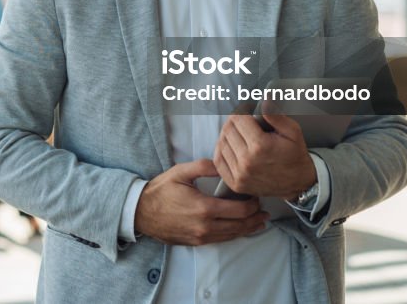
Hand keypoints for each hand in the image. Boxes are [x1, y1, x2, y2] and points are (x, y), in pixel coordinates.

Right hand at [134, 159, 268, 245]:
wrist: (141, 212)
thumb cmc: (160, 191)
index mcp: (205, 208)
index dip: (253, 204)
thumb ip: (204, 166)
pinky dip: (234, 234)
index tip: (256, 196)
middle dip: (256, 218)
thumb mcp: (181, 172)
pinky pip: (221, 240)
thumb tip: (223, 164)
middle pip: (240, 225)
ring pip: (233, 235)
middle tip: (264, 211)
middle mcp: (206, 226)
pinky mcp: (196, 242)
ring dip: (248, 229)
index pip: (240, 210)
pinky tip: (239, 229)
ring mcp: (201, 237)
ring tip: (259, 222)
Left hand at [213, 111, 316, 200]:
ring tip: (239, 133)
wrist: (298, 184)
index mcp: (260, 146)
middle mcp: (247, 161)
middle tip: (243, 120)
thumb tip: (264, 100)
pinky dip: (221, 151)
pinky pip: (219, 161)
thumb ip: (276, 116)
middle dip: (234, 121)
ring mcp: (240, 174)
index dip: (241, 110)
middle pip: (227, 130)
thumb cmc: (295, 155)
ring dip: (227, 135)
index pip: (238, 119)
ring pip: (221, 144)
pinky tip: (231, 146)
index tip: (247, 109)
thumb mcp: (293, 132)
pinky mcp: (235, 184)